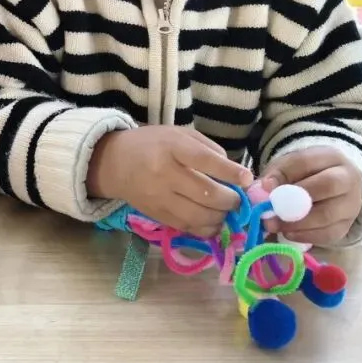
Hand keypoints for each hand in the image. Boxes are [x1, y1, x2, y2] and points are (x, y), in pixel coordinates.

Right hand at [87, 126, 252, 237]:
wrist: (114, 163)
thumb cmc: (151, 144)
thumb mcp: (178, 134)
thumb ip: (207, 149)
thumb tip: (234, 173)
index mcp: (172, 147)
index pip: (205, 161)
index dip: (230, 172)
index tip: (247, 179)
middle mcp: (164, 174)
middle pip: (207, 193)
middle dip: (231, 200)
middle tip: (237, 198)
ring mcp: (160, 197)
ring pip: (200, 216)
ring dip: (221, 217)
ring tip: (225, 211)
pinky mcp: (157, 215)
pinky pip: (188, 228)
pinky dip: (207, 228)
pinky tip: (213, 221)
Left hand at [260, 147, 361, 245]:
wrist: (329, 189)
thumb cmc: (303, 175)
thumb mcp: (287, 167)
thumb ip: (275, 175)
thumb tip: (263, 188)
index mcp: (330, 157)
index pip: (306, 162)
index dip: (284, 175)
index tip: (266, 187)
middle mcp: (348, 178)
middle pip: (327, 185)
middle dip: (295, 200)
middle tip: (270, 211)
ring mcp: (352, 203)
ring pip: (328, 214)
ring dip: (297, 223)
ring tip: (274, 225)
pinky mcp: (347, 225)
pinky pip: (329, 234)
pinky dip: (305, 236)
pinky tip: (288, 234)